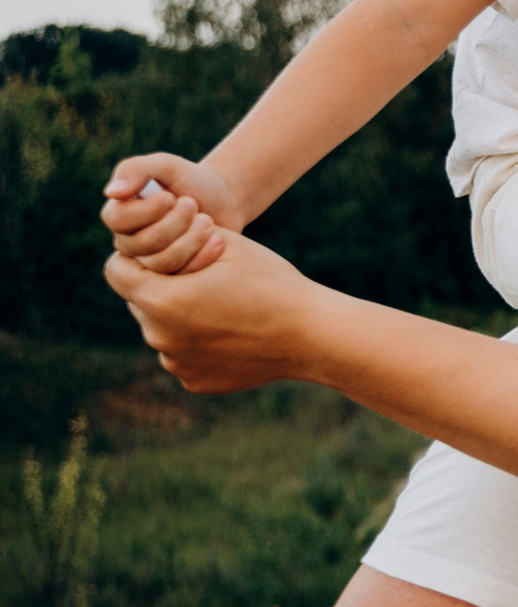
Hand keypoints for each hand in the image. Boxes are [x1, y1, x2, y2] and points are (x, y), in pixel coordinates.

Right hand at [103, 153, 246, 273]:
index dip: (146, 211)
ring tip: (208, 221)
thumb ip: (136, 170)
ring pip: (160, 262)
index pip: (117, 220)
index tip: (172, 197)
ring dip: (189, 240)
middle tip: (194, 205)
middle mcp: (129, 241)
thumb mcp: (165, 166)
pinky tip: (218, 241)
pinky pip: (181, 277)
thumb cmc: (191, 179)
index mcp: (120, 214)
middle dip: (174, 223)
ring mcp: (150, 261)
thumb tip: (112, 192)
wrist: (224, 199)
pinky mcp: (174, 274)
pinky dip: (201, 257)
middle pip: (141, 244)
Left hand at [104, 230, 312, 392]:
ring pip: (163, 330)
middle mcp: (159, 337)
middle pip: (140, 302)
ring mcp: (176, 363)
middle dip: (163, 287)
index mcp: (161, 300)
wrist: (312, 335)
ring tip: (224, 307)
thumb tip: (154, 225)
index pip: (116, 271)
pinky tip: (234, 334)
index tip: (164, 254)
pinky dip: (200, 343)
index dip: (137, 257)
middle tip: (204, 279)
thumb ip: (179, 233)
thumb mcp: (227, 244)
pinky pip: (184, 355)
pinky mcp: (195, 381)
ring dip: (182, 316)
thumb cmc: (272, 283)